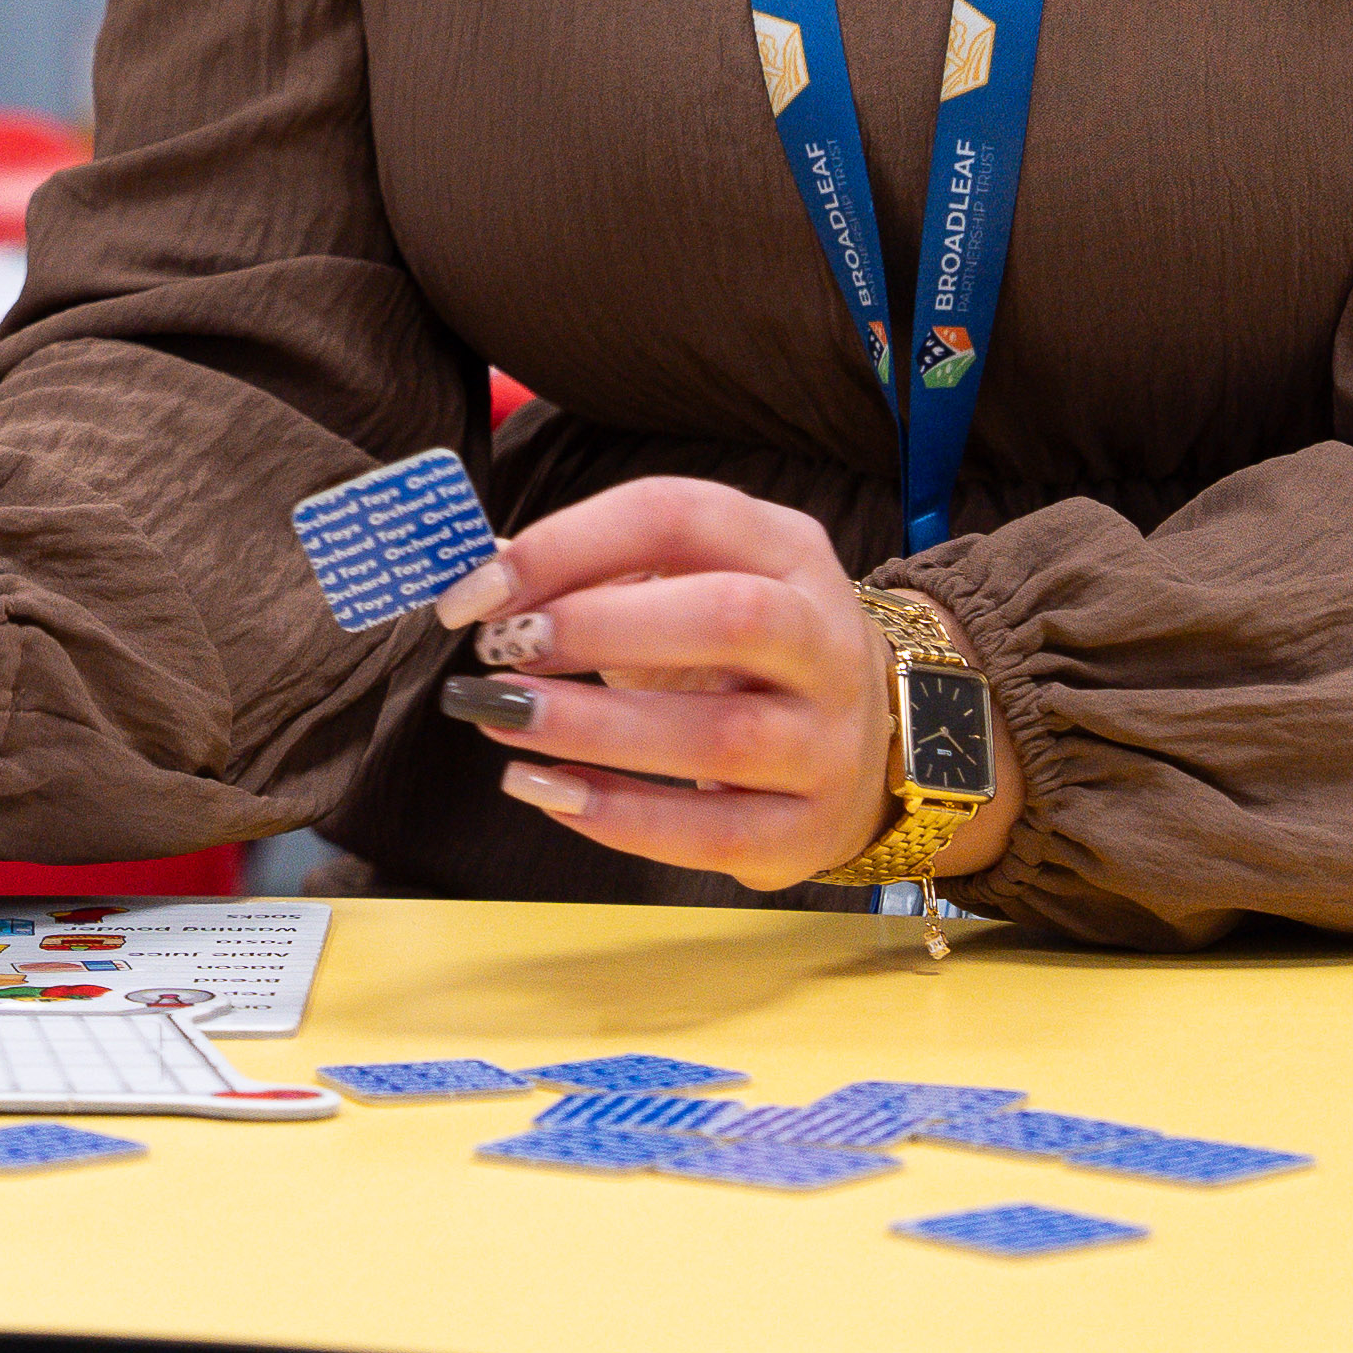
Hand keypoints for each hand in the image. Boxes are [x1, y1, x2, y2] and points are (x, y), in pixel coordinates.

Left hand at [422, 477, 1017, 894]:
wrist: (875, 743)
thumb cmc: (743, 651)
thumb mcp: (693, 581)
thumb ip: (598, 571)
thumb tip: (483, 581)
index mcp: (787, 549)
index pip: (678, 517)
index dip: (569, 545)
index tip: (477, 591)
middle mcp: (825, 638)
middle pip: (728, 618)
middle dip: (601, 629)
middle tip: (504, 649)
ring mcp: (829, 741)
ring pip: (721, 738)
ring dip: (596, 729)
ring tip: (501, 719)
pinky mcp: (809, 830)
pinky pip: (713, 834)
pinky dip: (622, 817)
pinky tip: (548, 792)